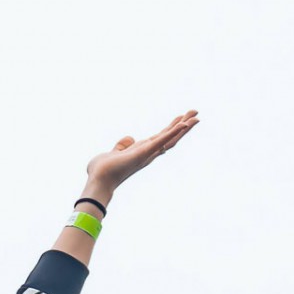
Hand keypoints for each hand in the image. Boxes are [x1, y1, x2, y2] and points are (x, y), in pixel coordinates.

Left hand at [83, 111, 198, 198]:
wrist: (98, 180)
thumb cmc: (102, 171)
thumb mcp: (112, 153)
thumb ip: (121, 145)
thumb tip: (130, 138)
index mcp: (141, 152)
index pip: (161, 138)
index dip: (172, 129)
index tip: (181, 120)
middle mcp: (148, 153)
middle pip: (170, 137)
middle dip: (183, 125)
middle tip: (196, 114)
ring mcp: (147, 153)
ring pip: (170, 138)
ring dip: (183, 127)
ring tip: (196, 116)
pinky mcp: (144, 152)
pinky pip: (162, 141)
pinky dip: (173, 133)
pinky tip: (184, 124)